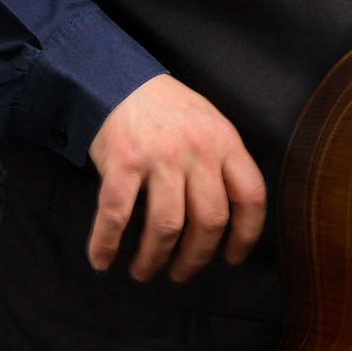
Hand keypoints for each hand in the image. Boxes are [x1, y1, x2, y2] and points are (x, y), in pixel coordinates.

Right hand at [86, 73, 265, 283]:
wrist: (118, 77)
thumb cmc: (166, 108)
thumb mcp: (209, 124)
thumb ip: (221, 161)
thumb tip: (226, 219)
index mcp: (225, 143)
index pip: (250, 197)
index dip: (246, 235)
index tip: (232, 257)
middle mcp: (197, 151)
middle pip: (208, 221)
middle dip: (194, 258)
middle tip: (181, 273)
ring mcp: (159, 157)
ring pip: (166, 226)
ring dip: (154, 259)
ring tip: (145, 271)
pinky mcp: (122, 161)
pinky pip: (116, 215)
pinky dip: (105, 243)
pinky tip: (101, 259)